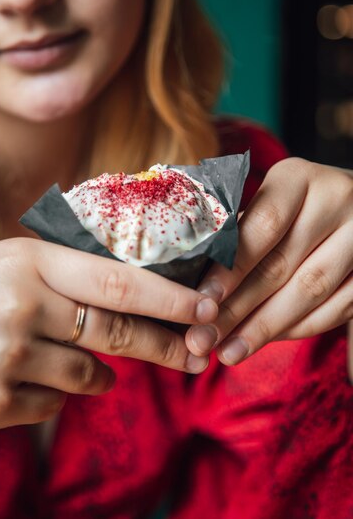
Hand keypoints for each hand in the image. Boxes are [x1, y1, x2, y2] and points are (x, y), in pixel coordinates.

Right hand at [0, 238, 215, 431]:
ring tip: (73, 359)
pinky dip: (51, 394)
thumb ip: (68, 274)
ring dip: (96, 372)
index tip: (207, 306)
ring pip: (88, 376)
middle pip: (117, 331)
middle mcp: (23, 307)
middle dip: (165, 345)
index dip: (170, 296)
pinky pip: (52, 406)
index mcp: (30, 262)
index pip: (119, 280)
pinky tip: (20, 376)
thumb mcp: (10, 262)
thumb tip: (136, 297)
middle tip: (198, 352)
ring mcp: (7, 359)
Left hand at [185, 158, 352, 365]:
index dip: (230, 268)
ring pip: (309, 291)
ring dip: (264, 328)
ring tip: (229, 351)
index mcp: (297, 178)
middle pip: (281, 264)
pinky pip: (337, 308)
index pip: (261, 226)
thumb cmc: (294, 204)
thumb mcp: (268, 200)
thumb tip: (193, 287)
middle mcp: (336, 200)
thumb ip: (239, 231)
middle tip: (203, 338)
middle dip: (238, 308)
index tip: (201, 300)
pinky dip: (297, 329)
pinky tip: (265, 341)